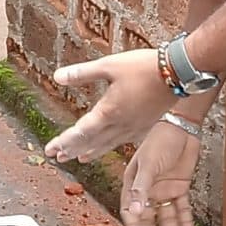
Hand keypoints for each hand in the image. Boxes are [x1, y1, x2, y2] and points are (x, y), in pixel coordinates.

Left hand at [46, 48, 178, 162]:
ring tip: (77, 159)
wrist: (177, 73)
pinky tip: (105, 147)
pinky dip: (108, 147)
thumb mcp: (109, 65)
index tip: (49, 149)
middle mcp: (120, 125)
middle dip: (72, 150)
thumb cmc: (143, 67)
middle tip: (57, 158)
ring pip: (106, 145)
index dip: (63, 141)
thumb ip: (82, 73)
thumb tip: (57, 77)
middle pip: (91, 142)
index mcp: (108, 112)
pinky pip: (120, 142)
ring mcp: (133, 128)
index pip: (80, 132)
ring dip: (89, 152)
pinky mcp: (143, 126)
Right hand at [120, 120, 201, 225]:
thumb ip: (141, 188)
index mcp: (134, 184)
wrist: (183, 126)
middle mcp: (148, 190)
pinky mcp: (180, 188)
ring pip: (167, 219)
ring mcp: (164, 190)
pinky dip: (186, 223)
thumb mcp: (148, 164)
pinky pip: (182, 210)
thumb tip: (136, 212)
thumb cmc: (160, 139)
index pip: (132, 213)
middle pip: (149, 220)